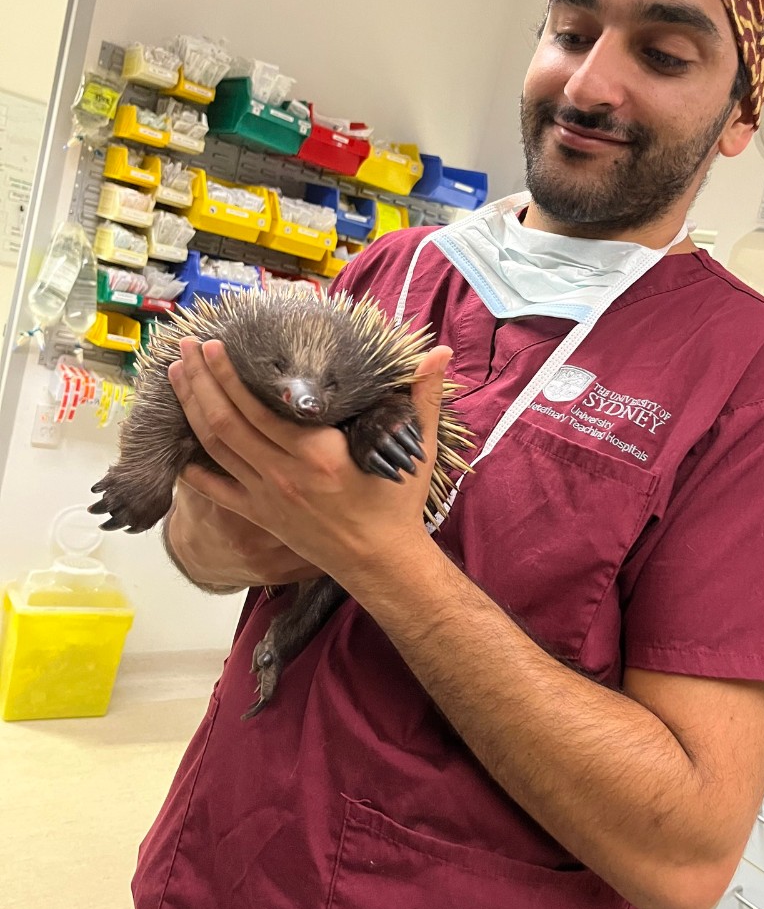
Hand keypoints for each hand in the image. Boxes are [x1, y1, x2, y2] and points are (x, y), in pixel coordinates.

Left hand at [167, 338, 451, 590]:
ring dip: (191, 409)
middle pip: (226, 421)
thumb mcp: (415, 449)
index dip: (230, 376)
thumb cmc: (396, 506)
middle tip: (187, 348)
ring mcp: (266, 496)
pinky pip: (215, 491)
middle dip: (202, 381)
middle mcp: (284, 474)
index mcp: (318, 454)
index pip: (259, 408)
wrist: (382, 563)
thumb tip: (439, 353)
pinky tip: (179, 443)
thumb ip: (423, 397)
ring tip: (178, 375)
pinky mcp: (259, 516)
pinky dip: (192, 468)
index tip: (217, 345)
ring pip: (215, 448)